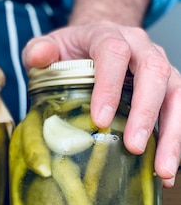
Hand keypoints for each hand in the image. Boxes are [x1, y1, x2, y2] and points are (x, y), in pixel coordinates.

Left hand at [22, 22, 180, 187]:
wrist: (93, 41)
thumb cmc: (69, 49)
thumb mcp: (46, 46)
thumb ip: (38, 50)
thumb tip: (39, 57)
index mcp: (108, 35)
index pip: (114, 53)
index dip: (110, 85)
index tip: (100, 119)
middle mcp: (141, 47)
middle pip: (154, 72)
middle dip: (146, 112)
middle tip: (133, 146)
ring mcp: (159, 66)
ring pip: (175, 93)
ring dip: (172, 133)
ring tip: (163, 169)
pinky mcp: (167, 87)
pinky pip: (177, 111)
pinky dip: (173, 141)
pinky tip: (163, 170)